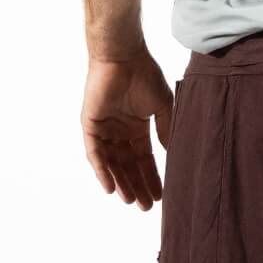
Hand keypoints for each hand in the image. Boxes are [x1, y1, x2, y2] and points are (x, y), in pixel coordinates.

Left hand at [81, 52, 173, 206]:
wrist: (124, 56)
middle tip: (147, 206)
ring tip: (132, 201)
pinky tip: (110, 188)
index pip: (144, 158)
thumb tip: (172, 154)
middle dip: (138, 185)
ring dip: (121, 182)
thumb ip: (166, 130)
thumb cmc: (144, 75)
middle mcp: (119, 131)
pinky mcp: (90, 125)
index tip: (161, 195)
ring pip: (111, 163)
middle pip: (128, 165)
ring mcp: (104, 129)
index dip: (152, 176)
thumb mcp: (163, 106)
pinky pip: (94, 153)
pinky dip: (101, 170)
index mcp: (136, 127)